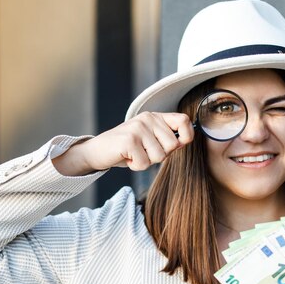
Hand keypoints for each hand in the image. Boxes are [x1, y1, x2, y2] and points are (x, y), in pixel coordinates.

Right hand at [54, 112, 193, 174]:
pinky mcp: (129, 140)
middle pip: (173, 145)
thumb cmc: (125, 148)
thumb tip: (184, 142)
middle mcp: (148, 119)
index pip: (183, 120)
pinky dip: (135, 166)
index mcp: (155, 117)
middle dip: (160, 155)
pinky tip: (126, 158)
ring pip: (160, 157)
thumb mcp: (148, 140)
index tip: (180, 144)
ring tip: (133, 155)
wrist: (97, 151)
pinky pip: (145, 163)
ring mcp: (138, 128)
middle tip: (143, 152)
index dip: (187, 135)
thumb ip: (165, 139)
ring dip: (146, 162)